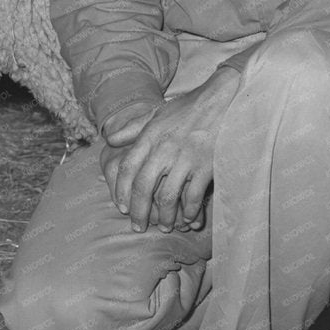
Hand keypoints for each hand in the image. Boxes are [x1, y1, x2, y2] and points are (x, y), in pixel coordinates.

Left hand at [99, 68, 239, 232]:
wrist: (221, 101)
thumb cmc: (187, 109)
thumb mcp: (155, 114)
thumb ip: (132, 128)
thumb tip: (109, 139)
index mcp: (149, 137)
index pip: (127, 168)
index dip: (121, 190)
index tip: (121, 207)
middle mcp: (163, 149)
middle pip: (143, 186)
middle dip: (138, 211)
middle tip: (138, 226)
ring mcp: (185, 159)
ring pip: (167, 196)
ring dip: (164, 217)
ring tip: (164, 227)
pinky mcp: (206, 166)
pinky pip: (193, 196)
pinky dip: (189, 212)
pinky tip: (187, 220)